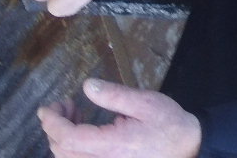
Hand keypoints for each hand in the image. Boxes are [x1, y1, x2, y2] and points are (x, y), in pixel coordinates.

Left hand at [37, 79, 202, 157]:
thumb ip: (115, 95)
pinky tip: (82, 127)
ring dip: (62, 136)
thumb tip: (87, 86)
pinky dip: (72, 146)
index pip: (69, 139)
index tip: (47, 107)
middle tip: (64, 104)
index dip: (53, 123)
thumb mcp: (146, 102)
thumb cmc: (170, 124)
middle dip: (54, 126)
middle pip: (62, 151)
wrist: (189, 147)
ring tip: (73, 112)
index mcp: (113, 145)